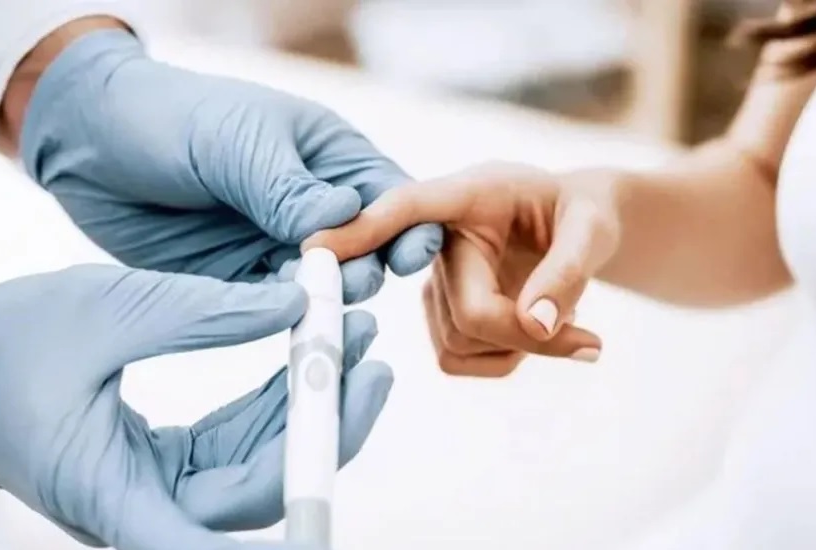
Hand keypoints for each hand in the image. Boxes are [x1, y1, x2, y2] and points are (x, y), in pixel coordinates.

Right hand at [0, 264, 392, 548]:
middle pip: (265, 488)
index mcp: (119, 497)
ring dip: (307, 404)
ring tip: (350, 334)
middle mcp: (146, 508)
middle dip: (325, 424)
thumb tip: (296, 308)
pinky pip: (237, 440)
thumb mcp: (109, 310)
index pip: (219, 538)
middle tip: (370, 356)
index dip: (296, 514)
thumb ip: (207, 312)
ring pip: (260, 463)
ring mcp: (159, 488)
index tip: (345, 459)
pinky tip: (304, 350)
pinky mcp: (165, 463)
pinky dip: (273, 399)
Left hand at [20, 29, 441, 303]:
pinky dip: (287, 316)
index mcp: (325, 155)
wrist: (90, 142)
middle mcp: (310, 202)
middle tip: (351, 281)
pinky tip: (287, 322)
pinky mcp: (239, 277)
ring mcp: (275, 242)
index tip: (408, 252)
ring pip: (324, 283)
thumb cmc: (171, 117)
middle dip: (368, 266)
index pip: (388, 193)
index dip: (406, 224)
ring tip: (320, 304)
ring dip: (328, 296)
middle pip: (366, 246)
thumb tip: (349, 216)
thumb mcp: (235, 142)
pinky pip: (276, 304)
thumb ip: (288, 187)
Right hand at [307, 162, 618, 376]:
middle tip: (592, 345)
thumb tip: (536, 324)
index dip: (363, 229)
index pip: (408, 209)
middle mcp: (439, 238)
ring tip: (566, 320)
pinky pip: (459, 360)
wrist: (578, 229)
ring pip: (463, 344)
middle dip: (532, 337)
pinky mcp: (440, 317)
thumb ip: (569, 269)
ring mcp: (434, 281)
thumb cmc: (584, 213)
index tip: (315, 247)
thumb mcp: (595, 227)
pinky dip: (505, 360)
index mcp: (468, 195)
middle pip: (469, 313)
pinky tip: (528, 330)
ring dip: (524, 348)